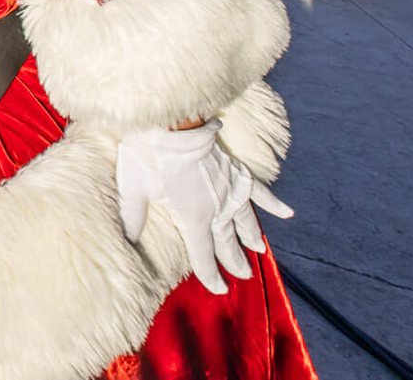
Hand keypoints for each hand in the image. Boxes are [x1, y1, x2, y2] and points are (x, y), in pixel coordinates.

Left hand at [116, 122, 293, 294]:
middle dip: (235, 260)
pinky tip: (287, 213)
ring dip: (251, 236)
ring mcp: (230, 189)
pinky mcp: (235, 171)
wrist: (168, 121)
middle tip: (245, 274)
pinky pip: (259, 190)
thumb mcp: (133, 189)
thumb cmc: (147, 154)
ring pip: (244, 220)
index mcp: (193, 217)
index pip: (203, 255)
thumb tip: (125, 241)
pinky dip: (272, 202)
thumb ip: (132, 217)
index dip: (211, 275)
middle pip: (227, 241)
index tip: (220, 289)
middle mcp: (217, 208)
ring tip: (259, 250)